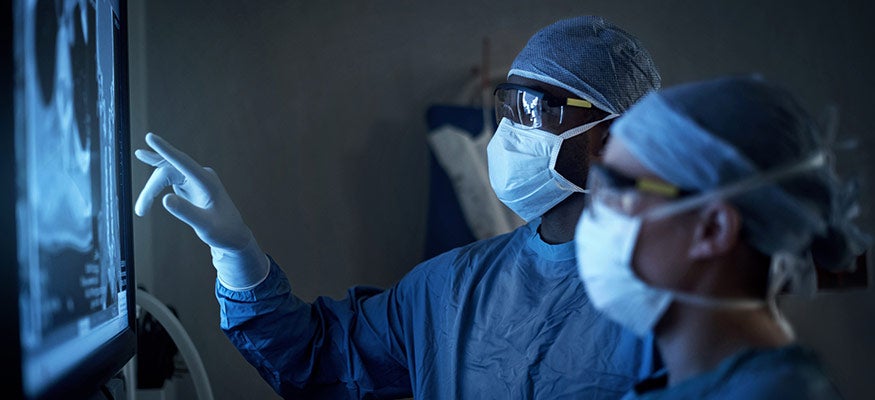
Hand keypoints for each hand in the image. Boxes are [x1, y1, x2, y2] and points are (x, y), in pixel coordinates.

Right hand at [135, 132, 268, 289]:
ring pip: (166, 175)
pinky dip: (156, 182)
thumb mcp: (205, 227)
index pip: (182, 162)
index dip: (165, 150)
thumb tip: (165, 199)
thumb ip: (187, 212)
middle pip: (168, 171)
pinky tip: (144, 159)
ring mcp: (195, 178)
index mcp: (207, 182)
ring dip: (152, 190)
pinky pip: (169, 177)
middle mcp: (201, 175)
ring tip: (141, 210)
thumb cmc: (223, 232)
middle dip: (151, 189)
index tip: (150, 137)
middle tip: (140, 211)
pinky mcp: (190, 183)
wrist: (233, 236)